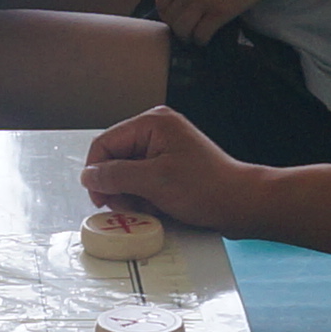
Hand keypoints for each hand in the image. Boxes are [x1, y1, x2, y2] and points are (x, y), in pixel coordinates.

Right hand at [81, 106, 266, 233]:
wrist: (242, 204)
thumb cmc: (209, 188)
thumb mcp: (154, 181)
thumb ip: (115, 176)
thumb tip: (89, 176)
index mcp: (153, 123)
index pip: (105, 143)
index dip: (97, 172)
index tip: (99, 197)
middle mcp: (157, 132)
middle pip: (114, 160)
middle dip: (118, 187)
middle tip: (128, 205)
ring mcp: (164, 150)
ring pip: (127, 175)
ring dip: (131, 196)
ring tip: (149, 207)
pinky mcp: (170, 168)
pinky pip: (143, 183)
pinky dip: (144, 198)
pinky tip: (158, 208)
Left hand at [152, 0, 290, 42]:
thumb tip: (185, 1)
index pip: (161, 3)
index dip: (168, 15)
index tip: (179, 19)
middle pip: (169, 19)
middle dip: (178, 28)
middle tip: (190, 31)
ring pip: (181, 30)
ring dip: (189, 37)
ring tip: (198, 36)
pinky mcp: (219, 11)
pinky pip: (201, 34)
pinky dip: (202, 40)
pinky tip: (209, 37)